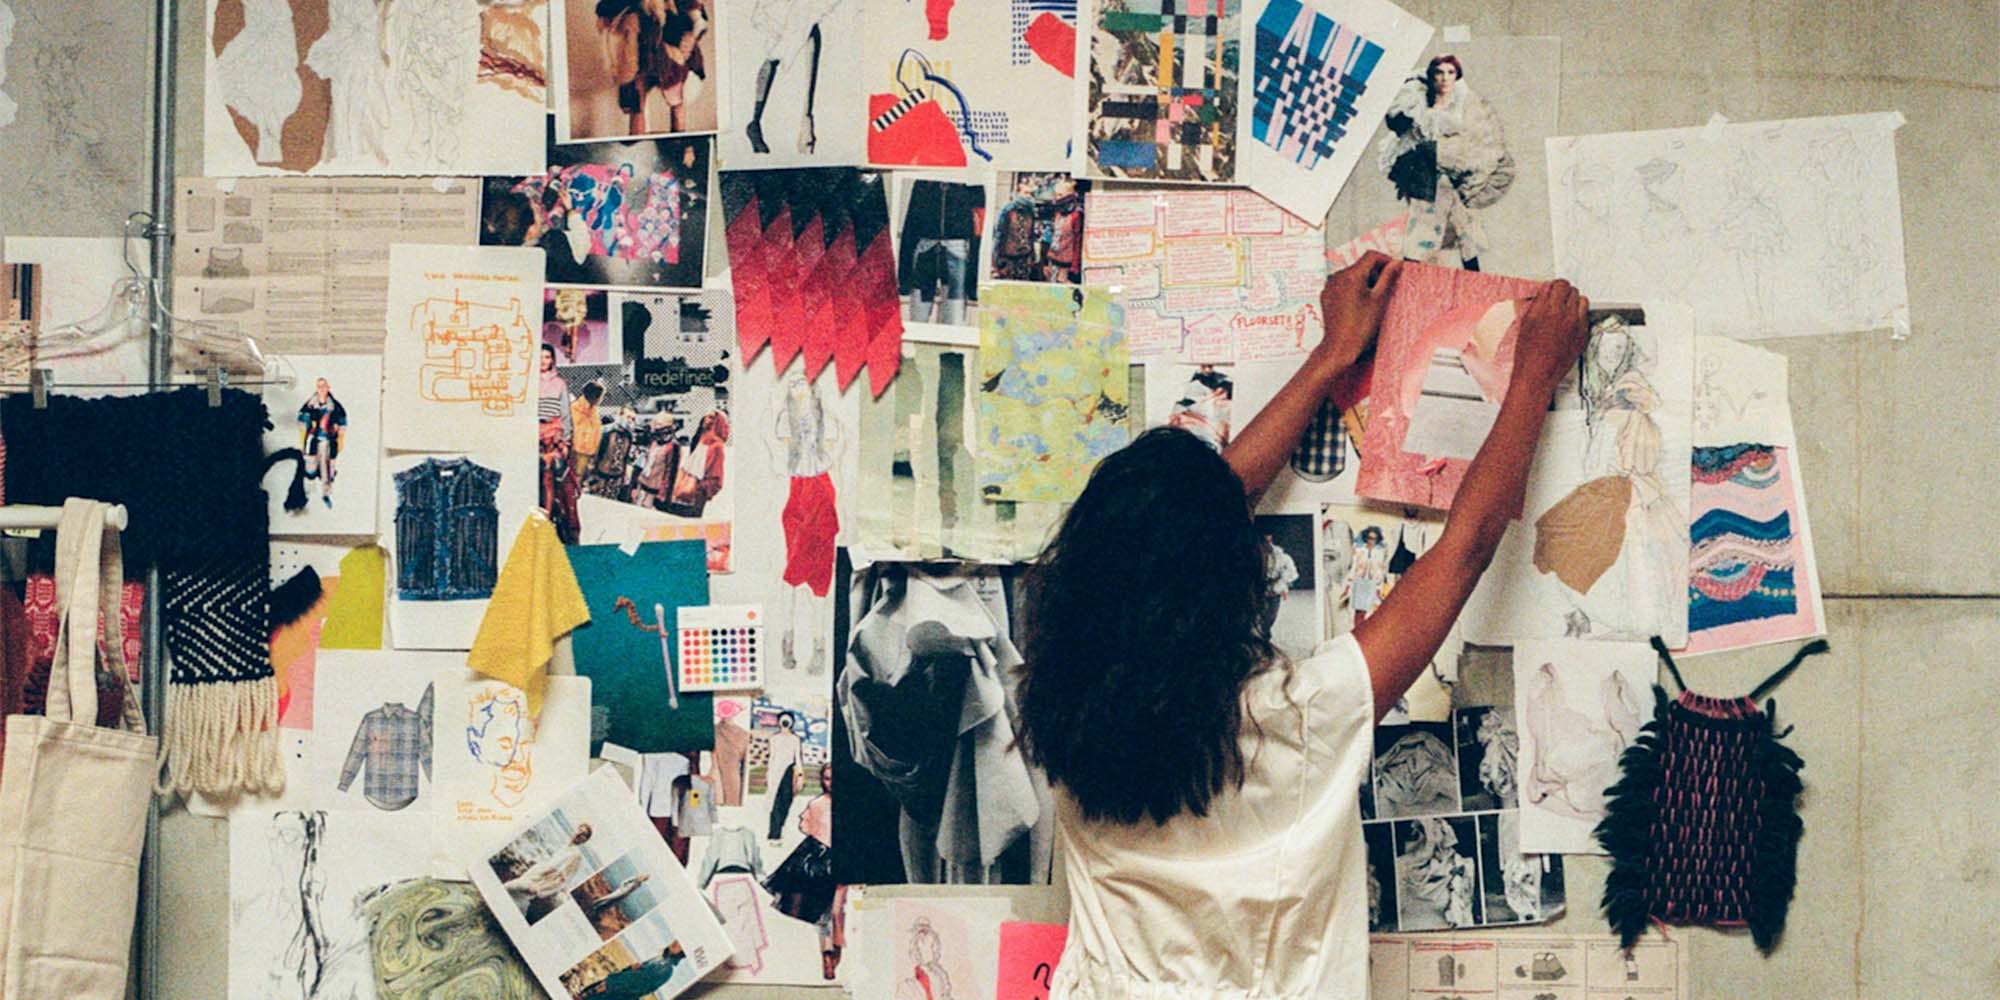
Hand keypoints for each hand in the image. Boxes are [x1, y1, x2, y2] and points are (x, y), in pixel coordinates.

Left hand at [1313, 251, 1401, 374]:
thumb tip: (1396, 262)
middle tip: (1385, 290)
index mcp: (1351, 275)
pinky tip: (1359, 305)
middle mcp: (1337, 276)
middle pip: (1361, 265)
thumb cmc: (1360, 327)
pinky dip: (1352, 289)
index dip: (1386, 260)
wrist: (1339, 347)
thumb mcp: (1380, 300)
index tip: (1394, 271)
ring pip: (1351, 275)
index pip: (1371, 256)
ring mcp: (1329, 286)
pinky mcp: (1326, 295)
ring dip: (1364, 281)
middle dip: (1375, 273)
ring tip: (1372, 300)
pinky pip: (1342, 285)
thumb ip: (1388, 277)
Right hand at [1509, 279, 1590, 398]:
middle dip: (1564, 292)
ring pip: (1582, 300)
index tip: (1552, 290)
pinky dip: (1579, 316)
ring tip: (1566, 310)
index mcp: (1544, 309)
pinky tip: (1569, 324)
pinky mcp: (1583, 334)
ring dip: (1574, 302)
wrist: (1537, 375)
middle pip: (1570, 289)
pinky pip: (1585, 316)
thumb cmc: (1528, 354)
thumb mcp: (1524, 324)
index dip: (1553, 287)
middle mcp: (1562, 314)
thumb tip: (1543, 295)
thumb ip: (1536, 306)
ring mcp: (1575, 324)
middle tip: (1558, 299)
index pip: (1556, 284)